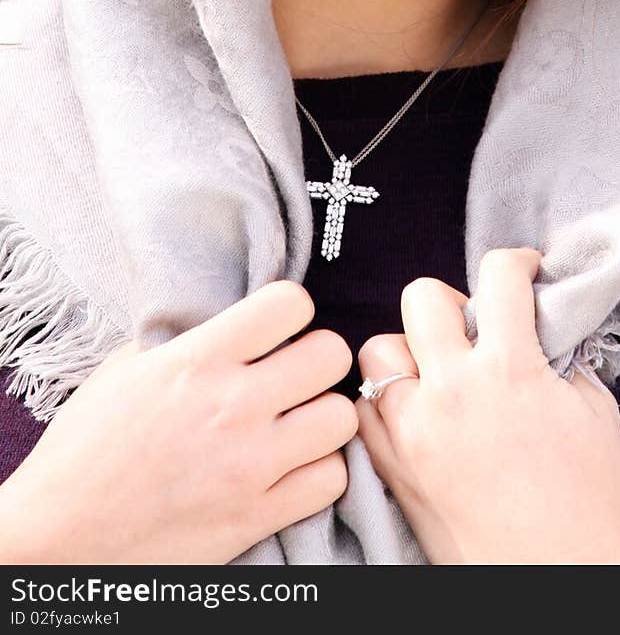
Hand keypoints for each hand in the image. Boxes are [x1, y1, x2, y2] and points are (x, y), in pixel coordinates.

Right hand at [0, 281, 357, 563]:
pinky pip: (330, 480)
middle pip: (331, 355)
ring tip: (295, 423)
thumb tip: (234, 322)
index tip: (276, 328)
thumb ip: (188, 339)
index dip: (289, 311)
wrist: (57, 536)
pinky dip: (317, 472)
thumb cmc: (84, 447)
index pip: (289, 304)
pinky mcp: (255, 518)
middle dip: (315, 358)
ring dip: (322, 417)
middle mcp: (232, 407)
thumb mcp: (127, 368)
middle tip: (293, 374)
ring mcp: (249, 466)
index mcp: (197, 361)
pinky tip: (290, 467)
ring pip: (341, 418)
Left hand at [355, 247, 619, 564]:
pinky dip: (385, 404)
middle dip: (451, 301)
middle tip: (475, 328)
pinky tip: (418, 416)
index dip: (515, 262)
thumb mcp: (596, 415)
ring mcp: (414, 432)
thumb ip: (562, 359)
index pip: (497, 277)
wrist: (562, 586)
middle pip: (421, 298)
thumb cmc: (591, 508)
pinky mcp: (392, 471)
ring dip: (408, 352)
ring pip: (377, 351)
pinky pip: (363, 412)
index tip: (523, 272)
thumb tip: (542, 329)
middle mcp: (452, 391)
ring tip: (440, 375)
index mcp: (510, 369)